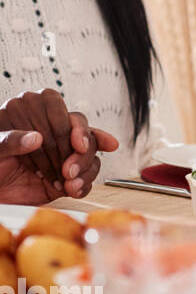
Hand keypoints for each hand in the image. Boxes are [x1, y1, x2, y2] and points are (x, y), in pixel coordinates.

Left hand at [0, 90, 117, 200]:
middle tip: (69, 169)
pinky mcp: (68, 169)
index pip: (55, 106)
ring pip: (89, 149)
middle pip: (79, 127)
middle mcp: (45, 128)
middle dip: (81, 151)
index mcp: (24, 113)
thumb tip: (34, 137)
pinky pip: (89, 170)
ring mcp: (59, 149)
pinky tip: (73, 187)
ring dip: (84, 167)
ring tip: (69, 180)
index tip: (75, 142)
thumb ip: (8, 141)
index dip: (70, 124)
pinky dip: (85, 181)